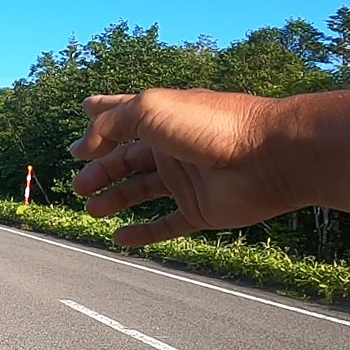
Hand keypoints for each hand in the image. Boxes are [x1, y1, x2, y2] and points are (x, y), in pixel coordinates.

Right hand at [70, 88, 306, 245]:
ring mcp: (188, 180)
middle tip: (79, 184)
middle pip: (128, 159)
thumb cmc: (210, 125)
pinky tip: (119, 238)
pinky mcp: (201, 210)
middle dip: (101, 170)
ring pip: (142, 192)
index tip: (83, 113)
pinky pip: (167, 225)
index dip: (102, 116)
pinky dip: (143, 233)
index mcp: (164, 118)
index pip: (125, 115)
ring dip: (115, 199)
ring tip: (91, 209)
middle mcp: (174, 148)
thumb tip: (82, 147)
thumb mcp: (149, 111)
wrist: (269, 156)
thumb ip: (109, 125)